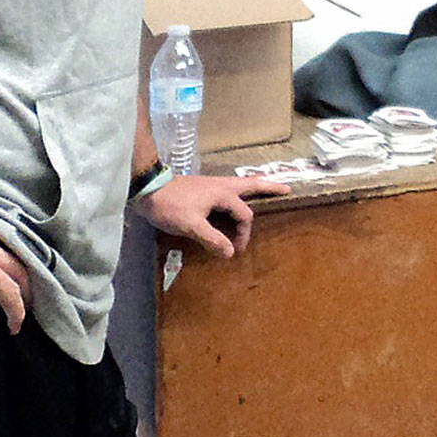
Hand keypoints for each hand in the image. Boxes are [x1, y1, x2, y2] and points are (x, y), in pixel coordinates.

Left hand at [136, 175, 292, 261]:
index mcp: (223, 193)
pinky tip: (236, 196)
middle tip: (287, 189)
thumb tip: (231, 253)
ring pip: (241, 184)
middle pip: (252, 184)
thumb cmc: (171, 206)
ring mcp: (213, 184)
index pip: (244, 215)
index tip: (235, 251)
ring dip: (256, 186)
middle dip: (270, 188)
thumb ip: (212, 239)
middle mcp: (222, 185)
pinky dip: (240, 190)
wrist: (148, 189)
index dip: (243, 235)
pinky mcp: (204, 187)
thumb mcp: (191, 225)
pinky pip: (229, 188)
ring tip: (268, 187)